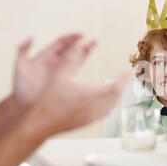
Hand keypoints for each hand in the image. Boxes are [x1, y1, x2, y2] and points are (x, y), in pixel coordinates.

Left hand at [12, 33, 95, 106]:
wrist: (24, 104)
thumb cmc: (20, 86)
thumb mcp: (20, 66)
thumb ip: (23, 50)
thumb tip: (31, 36)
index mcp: (46, 55)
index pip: (61, 43)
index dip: (71, 38)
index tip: (81, 35)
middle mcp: (56, 62)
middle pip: (71, 49)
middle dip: (82, 43)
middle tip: (93, 41)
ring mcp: (61, 71)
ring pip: (76, 58)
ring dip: (85, 51)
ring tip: (94, 45)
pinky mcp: (65, 81)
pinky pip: (75, 70)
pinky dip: (82, 63)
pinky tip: (89, 62)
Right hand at [15, 33, 130, 138]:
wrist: (38, 123)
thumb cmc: (48, 98)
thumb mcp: (60, 74)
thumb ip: (71, 56)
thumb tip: (79, 41)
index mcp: (91, 95)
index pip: (116, 87)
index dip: (124, 79)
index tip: (129, 72)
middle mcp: (95, 108)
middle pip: (116, 97)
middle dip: (122, 87)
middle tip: (126, 78)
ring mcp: (91, 118)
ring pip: (111, 107)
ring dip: (116, 97)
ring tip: (118, 88)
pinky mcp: (86, 123)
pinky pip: (104, 114)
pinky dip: (109, 106)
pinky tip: (107, 102)